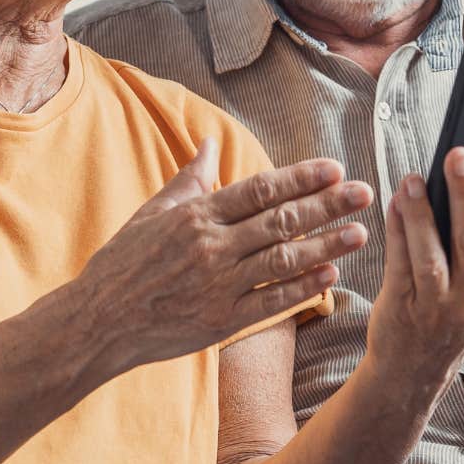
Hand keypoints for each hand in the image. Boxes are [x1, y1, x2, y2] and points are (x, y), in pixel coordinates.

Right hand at [76, 139, 374, 367]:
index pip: (260, 189)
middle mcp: (211, 245)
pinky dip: (303, 288)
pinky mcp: (221, 320)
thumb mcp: (153, 211)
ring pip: (283, 260)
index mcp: (197, 214)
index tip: (334, 168)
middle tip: (364, 192)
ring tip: (359, 233)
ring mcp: (218, 284)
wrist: (99, 320)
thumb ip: (190, 178)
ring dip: (326, 245)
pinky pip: (271, 301)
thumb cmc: (125, 263)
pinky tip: (331, 275)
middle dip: (327, 205)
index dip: (301, 178)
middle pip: (281, 220)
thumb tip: (210, 143)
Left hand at [365, 147, 463, 383]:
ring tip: (415, 177)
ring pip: (434, 252)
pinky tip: (396, 201)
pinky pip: (400, 262)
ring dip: (424, 212)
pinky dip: (398, 229)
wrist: (414, 370)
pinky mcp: (403, 306)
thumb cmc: (455, 319)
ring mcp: (438, 305)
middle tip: (460, 154)